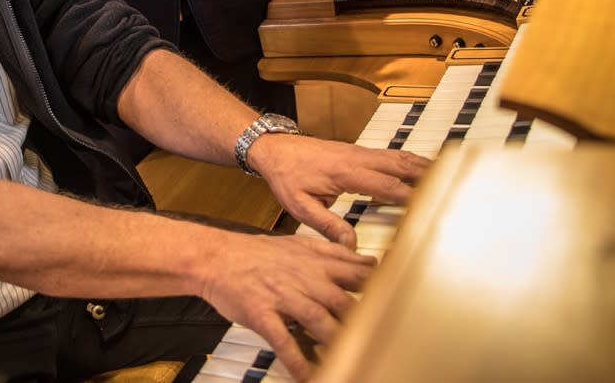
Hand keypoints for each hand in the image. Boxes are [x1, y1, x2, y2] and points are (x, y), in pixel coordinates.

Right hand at [200, 230, 374, 381]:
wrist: (217, 257)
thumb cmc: (257, 254)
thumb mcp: (298, 245)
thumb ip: (332, 254)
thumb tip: (365, 260)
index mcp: (314, 261)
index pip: (355, 271)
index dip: (378, 286)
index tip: (396, 300)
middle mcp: (303, 277)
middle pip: (341, 300)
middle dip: (362, 320)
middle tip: (379, 338)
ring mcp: (282, 295)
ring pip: (318, 320)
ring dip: (336, 341)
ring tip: (351, 360)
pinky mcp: (262, 313)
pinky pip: (283, 340)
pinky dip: (297, 361)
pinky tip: (308, 377)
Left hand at [248, 135, 429, 248]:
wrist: (275, 149)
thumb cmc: (286, 176)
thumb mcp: (300, 206)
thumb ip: (327, 225)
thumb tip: (350, 244)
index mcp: (344, 173)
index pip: (384, 185)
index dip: (407, 195)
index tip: (425, 205)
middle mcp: (356, 158)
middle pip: (398, 164)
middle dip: (423, 175)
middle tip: (447, 185)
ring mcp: (359, 152)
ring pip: (397, 156)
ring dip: (420, 164)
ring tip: (443, 173)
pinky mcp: (358, 151)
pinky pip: (389, 154)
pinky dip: (408, 159)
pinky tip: (418, 166)